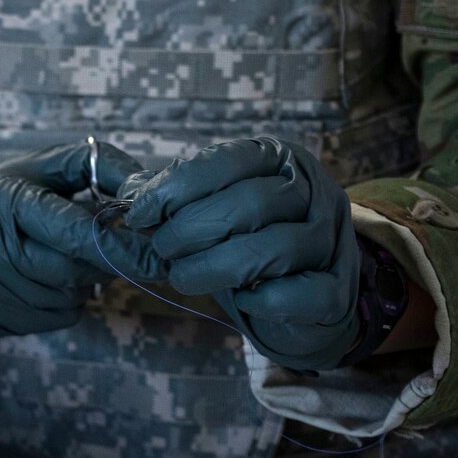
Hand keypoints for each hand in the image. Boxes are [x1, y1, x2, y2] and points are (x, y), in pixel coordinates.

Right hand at [0, 141, 140, 336]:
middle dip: (99, 263)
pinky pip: (51, 321)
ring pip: (65, 301)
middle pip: (72, 272)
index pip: (72, 231)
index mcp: (3, 200)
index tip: (156, 255)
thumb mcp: (35, 167)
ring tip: (59, 260)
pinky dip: (60, 305)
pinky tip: (41, 282)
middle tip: (103, 248)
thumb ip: (91, 167)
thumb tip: (143, 187)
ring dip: (79, 285)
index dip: (119, 245)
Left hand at [115, 137, 358, 371]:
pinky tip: (240, 299)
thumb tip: (117, 186)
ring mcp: (333, 240)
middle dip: (190, 229)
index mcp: (278, 159)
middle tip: (162, 249)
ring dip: (214, 266)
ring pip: (273, 248)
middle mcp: (314, 192)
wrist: (300, 299)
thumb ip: (166, 195)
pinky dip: (260, 299)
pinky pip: (300, 294)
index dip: (175, 187)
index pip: (226, 161)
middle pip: (249, 203)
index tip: (139, 214)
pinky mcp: (340, 291)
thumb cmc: (243, 241)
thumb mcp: (205, 207)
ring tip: (183, 276)